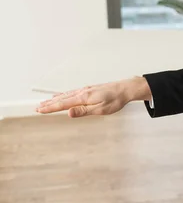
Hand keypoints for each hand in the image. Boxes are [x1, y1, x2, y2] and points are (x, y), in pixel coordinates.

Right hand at [35, 77, 149, 117]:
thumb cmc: (115, 100)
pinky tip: (62, 95)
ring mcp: (85, 90)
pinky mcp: (89, 89)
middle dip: (49, 104)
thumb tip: (68, 113)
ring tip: (45, 102)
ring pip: (66, 95)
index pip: (63, 104)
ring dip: (55, 99)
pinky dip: (64, 94)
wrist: (125, 89)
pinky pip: (72, 92)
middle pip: (62, 99)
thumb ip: (83, 111)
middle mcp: (82, 92)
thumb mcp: (100, 110)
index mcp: (83, 98)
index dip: (50, 108)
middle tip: (37, 108)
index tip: (39, 110)